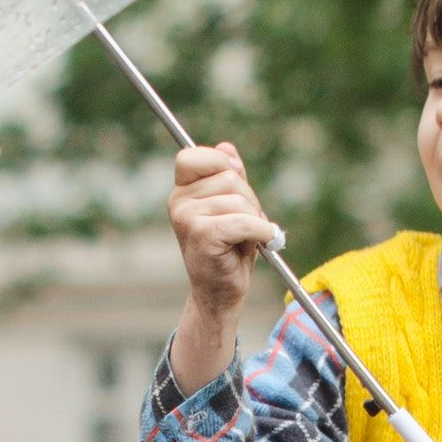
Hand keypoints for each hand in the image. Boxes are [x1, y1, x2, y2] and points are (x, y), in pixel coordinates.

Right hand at [169, 141, 276, 323]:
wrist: (220, 293)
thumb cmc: (228, 250)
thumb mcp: (232, 207)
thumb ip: (229, 177)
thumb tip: (227, 148)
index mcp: (181, 192)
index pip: (193, 156)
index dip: (220, 163)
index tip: (234, 180)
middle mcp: (178, 202)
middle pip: (229, 176)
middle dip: (249, 199)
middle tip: (247, 225)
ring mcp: (187, 219)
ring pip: (239, 200)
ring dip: (255, 220)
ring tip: (246, 239)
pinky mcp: (202, 236)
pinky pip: (243, 222)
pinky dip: (261, 232)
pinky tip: (263, 242)